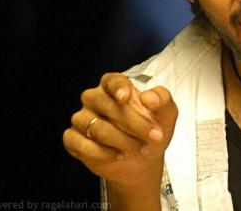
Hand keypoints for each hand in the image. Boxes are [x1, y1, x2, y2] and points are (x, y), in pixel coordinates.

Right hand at [63, 73, 177, 188]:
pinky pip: (82, 145)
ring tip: (139, 148)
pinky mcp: (74, 139)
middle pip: (107, 105)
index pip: (112, 81)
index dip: (118, 87)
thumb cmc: (152, 130)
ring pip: (97, 128)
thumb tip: (149, 97)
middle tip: (154, 136)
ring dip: (123, 141)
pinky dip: (102, 153)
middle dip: (134, 123)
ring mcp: (81, 119)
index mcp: (114, 86)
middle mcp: (94, 99)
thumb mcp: (166, 115)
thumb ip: (163, 100)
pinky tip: (117, 155)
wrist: (143, 159)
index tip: (126, 97)